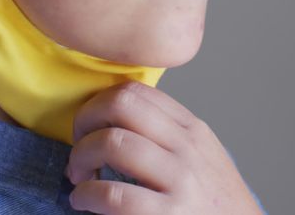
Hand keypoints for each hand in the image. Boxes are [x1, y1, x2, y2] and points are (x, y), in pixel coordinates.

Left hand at [65, 81, 261, 214]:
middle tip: (79, 146)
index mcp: (192, 130)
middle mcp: (187, 147)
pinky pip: (113, 195)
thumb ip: (169, 136)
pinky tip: (84, 201)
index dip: (99, 103)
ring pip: (112, 142)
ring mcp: (180, 180)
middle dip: (85, 121)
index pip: (136, 91)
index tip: (90, 125)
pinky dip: (87, 195)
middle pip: (120, 104)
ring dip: (81, 157)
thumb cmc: (216, 205)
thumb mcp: (203, 158)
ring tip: (79, 176)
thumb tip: (117, 120)